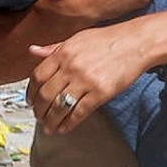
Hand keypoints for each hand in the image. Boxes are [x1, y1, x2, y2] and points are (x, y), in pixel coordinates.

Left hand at [30, 24, 152, 133]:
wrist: (135, 43)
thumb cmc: (107, 40)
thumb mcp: (77, 38)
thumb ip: (54, 48)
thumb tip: (32, 50)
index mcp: (63, 52)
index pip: (38, 76)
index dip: (31, 92)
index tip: (30, 101)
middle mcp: (71, 67)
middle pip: (46, 94)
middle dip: (39, 110)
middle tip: (38, 117)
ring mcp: (85, 80)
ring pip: (60, 106)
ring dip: (51, 120)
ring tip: (48, 127)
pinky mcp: (101, 93)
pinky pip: (79, 112)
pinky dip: (69, 123)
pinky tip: (64, 128)